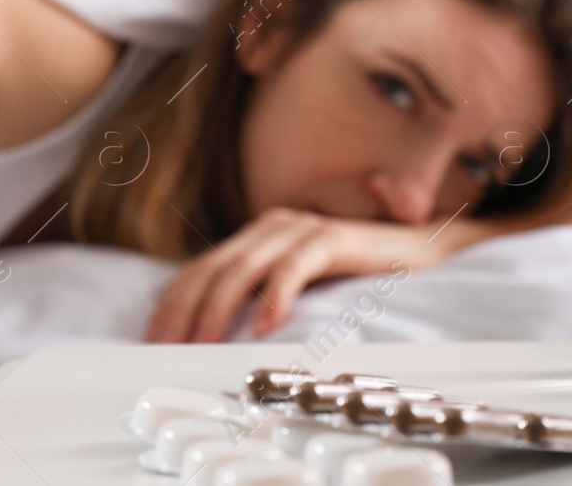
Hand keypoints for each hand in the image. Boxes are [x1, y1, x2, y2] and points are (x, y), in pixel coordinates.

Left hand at [144, 207, 476, 343]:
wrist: (419, 252)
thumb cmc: (354, 274)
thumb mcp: (295, 286)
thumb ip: (257, 295)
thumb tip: (209, 331)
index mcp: (257, 237)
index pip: (200, 268)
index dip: (172, 303)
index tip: (153, 338)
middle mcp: (273, 226)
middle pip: (213, 268)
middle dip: (184, 309)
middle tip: (167, 345)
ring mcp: (302, 229)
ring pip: (245, 267)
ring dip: (218, 307)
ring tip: (202, 341)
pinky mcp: (333, 239)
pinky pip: (296, 266)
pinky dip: (276, 295)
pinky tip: (263, 324)